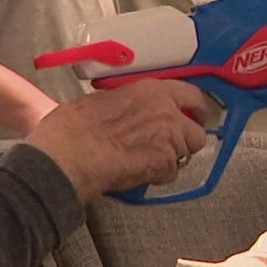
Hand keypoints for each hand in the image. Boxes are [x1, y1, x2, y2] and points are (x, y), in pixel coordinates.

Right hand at [26, 80, 210, 201]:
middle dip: (185, 142)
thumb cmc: (74, 125)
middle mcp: (167, 112)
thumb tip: (129, 110)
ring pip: (185, 156)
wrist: (70, 153)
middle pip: (196, 133)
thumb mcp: (103, 99)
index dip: (195, 110)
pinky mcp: (164, 164)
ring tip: (144, 162)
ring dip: (169, 160)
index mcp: (152, 90)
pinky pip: (170, 174)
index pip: (192, 95)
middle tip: (168, 148)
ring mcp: (169, 139)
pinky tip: (138, 174)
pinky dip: (157, 176)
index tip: (193, 116)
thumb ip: (128, 103)